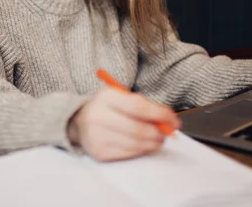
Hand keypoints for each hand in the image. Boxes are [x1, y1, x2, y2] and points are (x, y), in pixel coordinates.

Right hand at [67, 88, 181, 161]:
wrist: (78, 121)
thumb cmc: (107, 107)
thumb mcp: (121, 96)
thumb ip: (144, 105)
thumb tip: (168, 119)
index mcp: (106, 97)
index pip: (138, 107)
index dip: (160, 114)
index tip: (173, 119)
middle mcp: (99, 116)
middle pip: (138, 129)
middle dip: (159, 132)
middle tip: (168, 132)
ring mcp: (97, 136)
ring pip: (135, 144)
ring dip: (153, 143)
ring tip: (158, 138)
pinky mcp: (99, 152)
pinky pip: (128, 154)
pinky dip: (141, 150)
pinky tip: (144, 144)